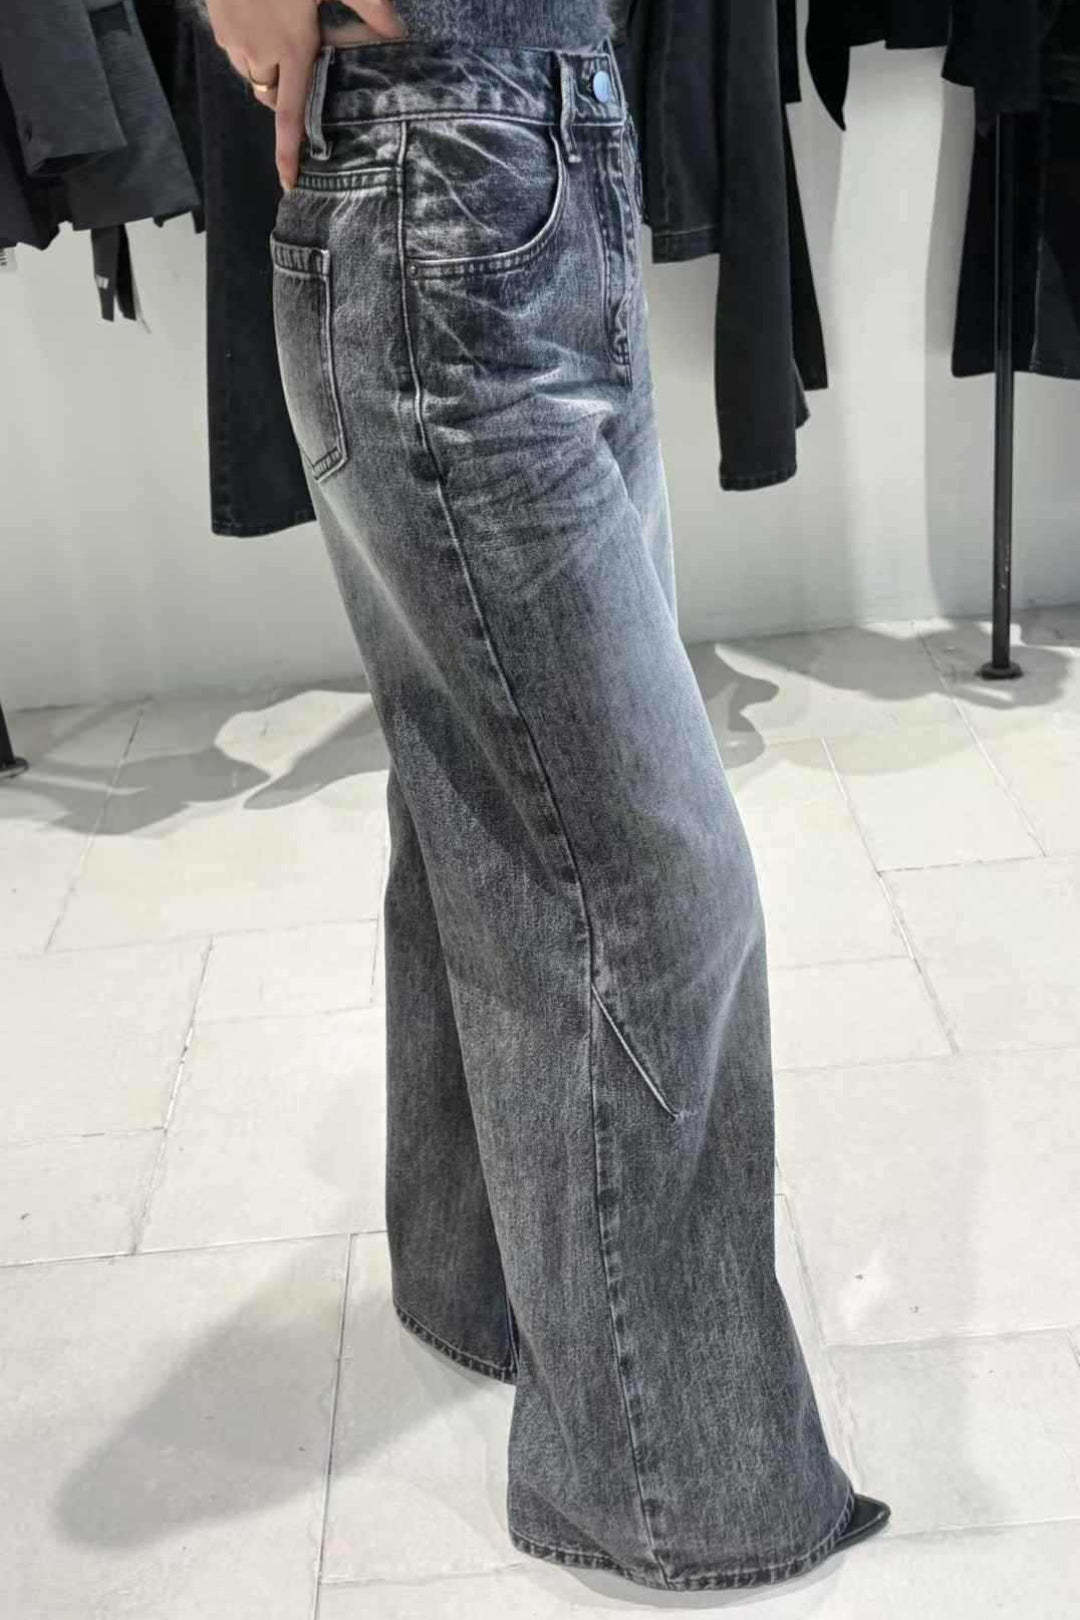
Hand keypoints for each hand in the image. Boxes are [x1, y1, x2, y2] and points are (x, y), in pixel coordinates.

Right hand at [205, 0, 405, 190]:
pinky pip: (237, 49)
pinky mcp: (216, 22)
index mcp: (292, 48)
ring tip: (284, 25)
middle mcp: (259, 53)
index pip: (289, 115)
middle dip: (289, 85)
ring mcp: (233, 38)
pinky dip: (252, 43)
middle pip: (274, 93)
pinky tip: (263, 11)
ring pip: (254, 72)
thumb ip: (371, 8)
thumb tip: (401, 36)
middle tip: (307, 50)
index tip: (288, 182)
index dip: (288, 152)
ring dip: (271, 64)